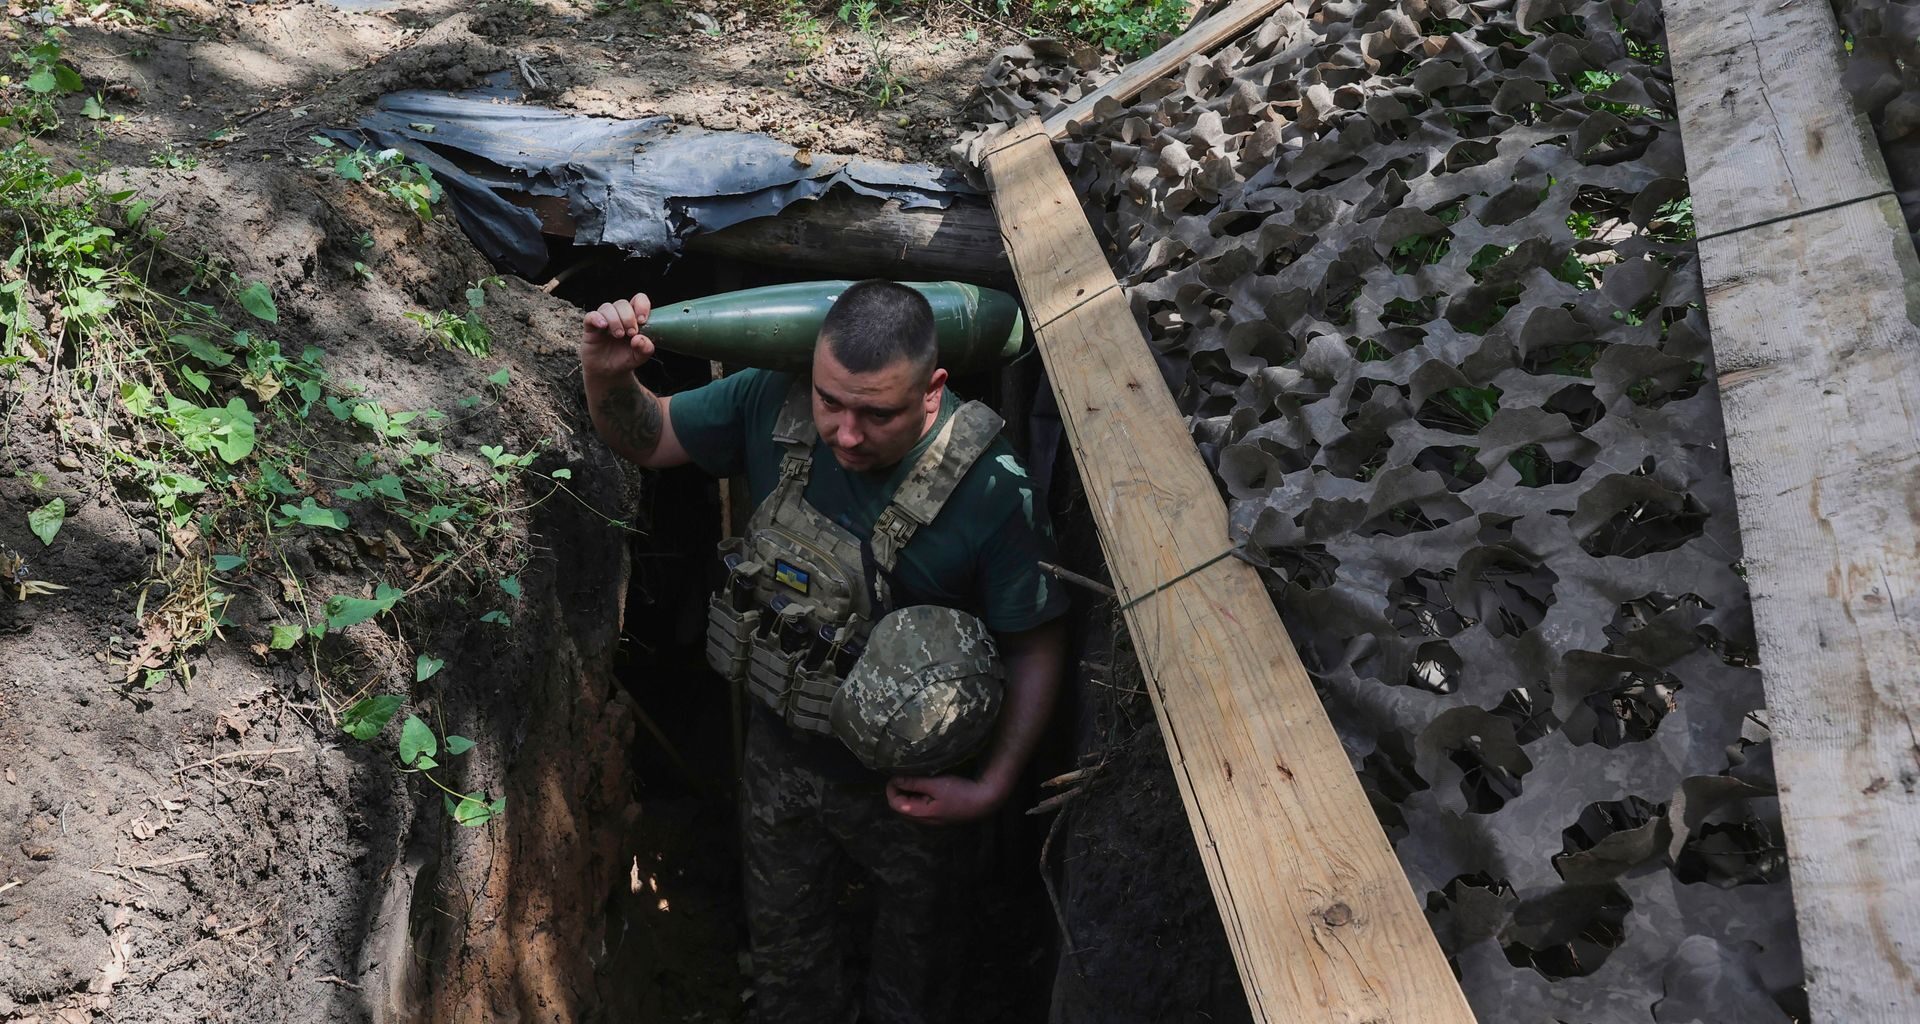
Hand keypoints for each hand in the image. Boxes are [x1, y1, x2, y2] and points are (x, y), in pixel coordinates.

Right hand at [580, 293, 654, 379]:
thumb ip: (645, 348)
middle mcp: (618, 316)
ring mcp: (604, 320)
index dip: (641, 306)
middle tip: (631, 333)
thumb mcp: (640, 357)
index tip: (642, 321)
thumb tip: (640, 338)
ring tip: (619, 335)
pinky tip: (603, 326)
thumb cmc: (624, 359)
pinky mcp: (590, 327)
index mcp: (633, 318)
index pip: (638, 300)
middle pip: (622, 304)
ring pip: (608, 308)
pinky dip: (597, 318)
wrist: (607, 372)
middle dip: (628, 317)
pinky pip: (591, 316)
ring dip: (615, 320)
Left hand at [886, 774, 1007, 824]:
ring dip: (911, 791)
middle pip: (903, 806)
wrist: (985, 801)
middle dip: (900, 789)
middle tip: (906, 773)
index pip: (895, 803)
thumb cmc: (960, 792)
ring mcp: (934, 818)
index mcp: (921, 813)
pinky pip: (923, 805)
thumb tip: (895, 779)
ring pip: (913, 805)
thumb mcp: (935, 784)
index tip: (897, 773)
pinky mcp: (941, 814)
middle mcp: (925, 820)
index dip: (892, 788)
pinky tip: (929, 784)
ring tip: (917, 777)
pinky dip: (921, 794)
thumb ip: (914, 782)